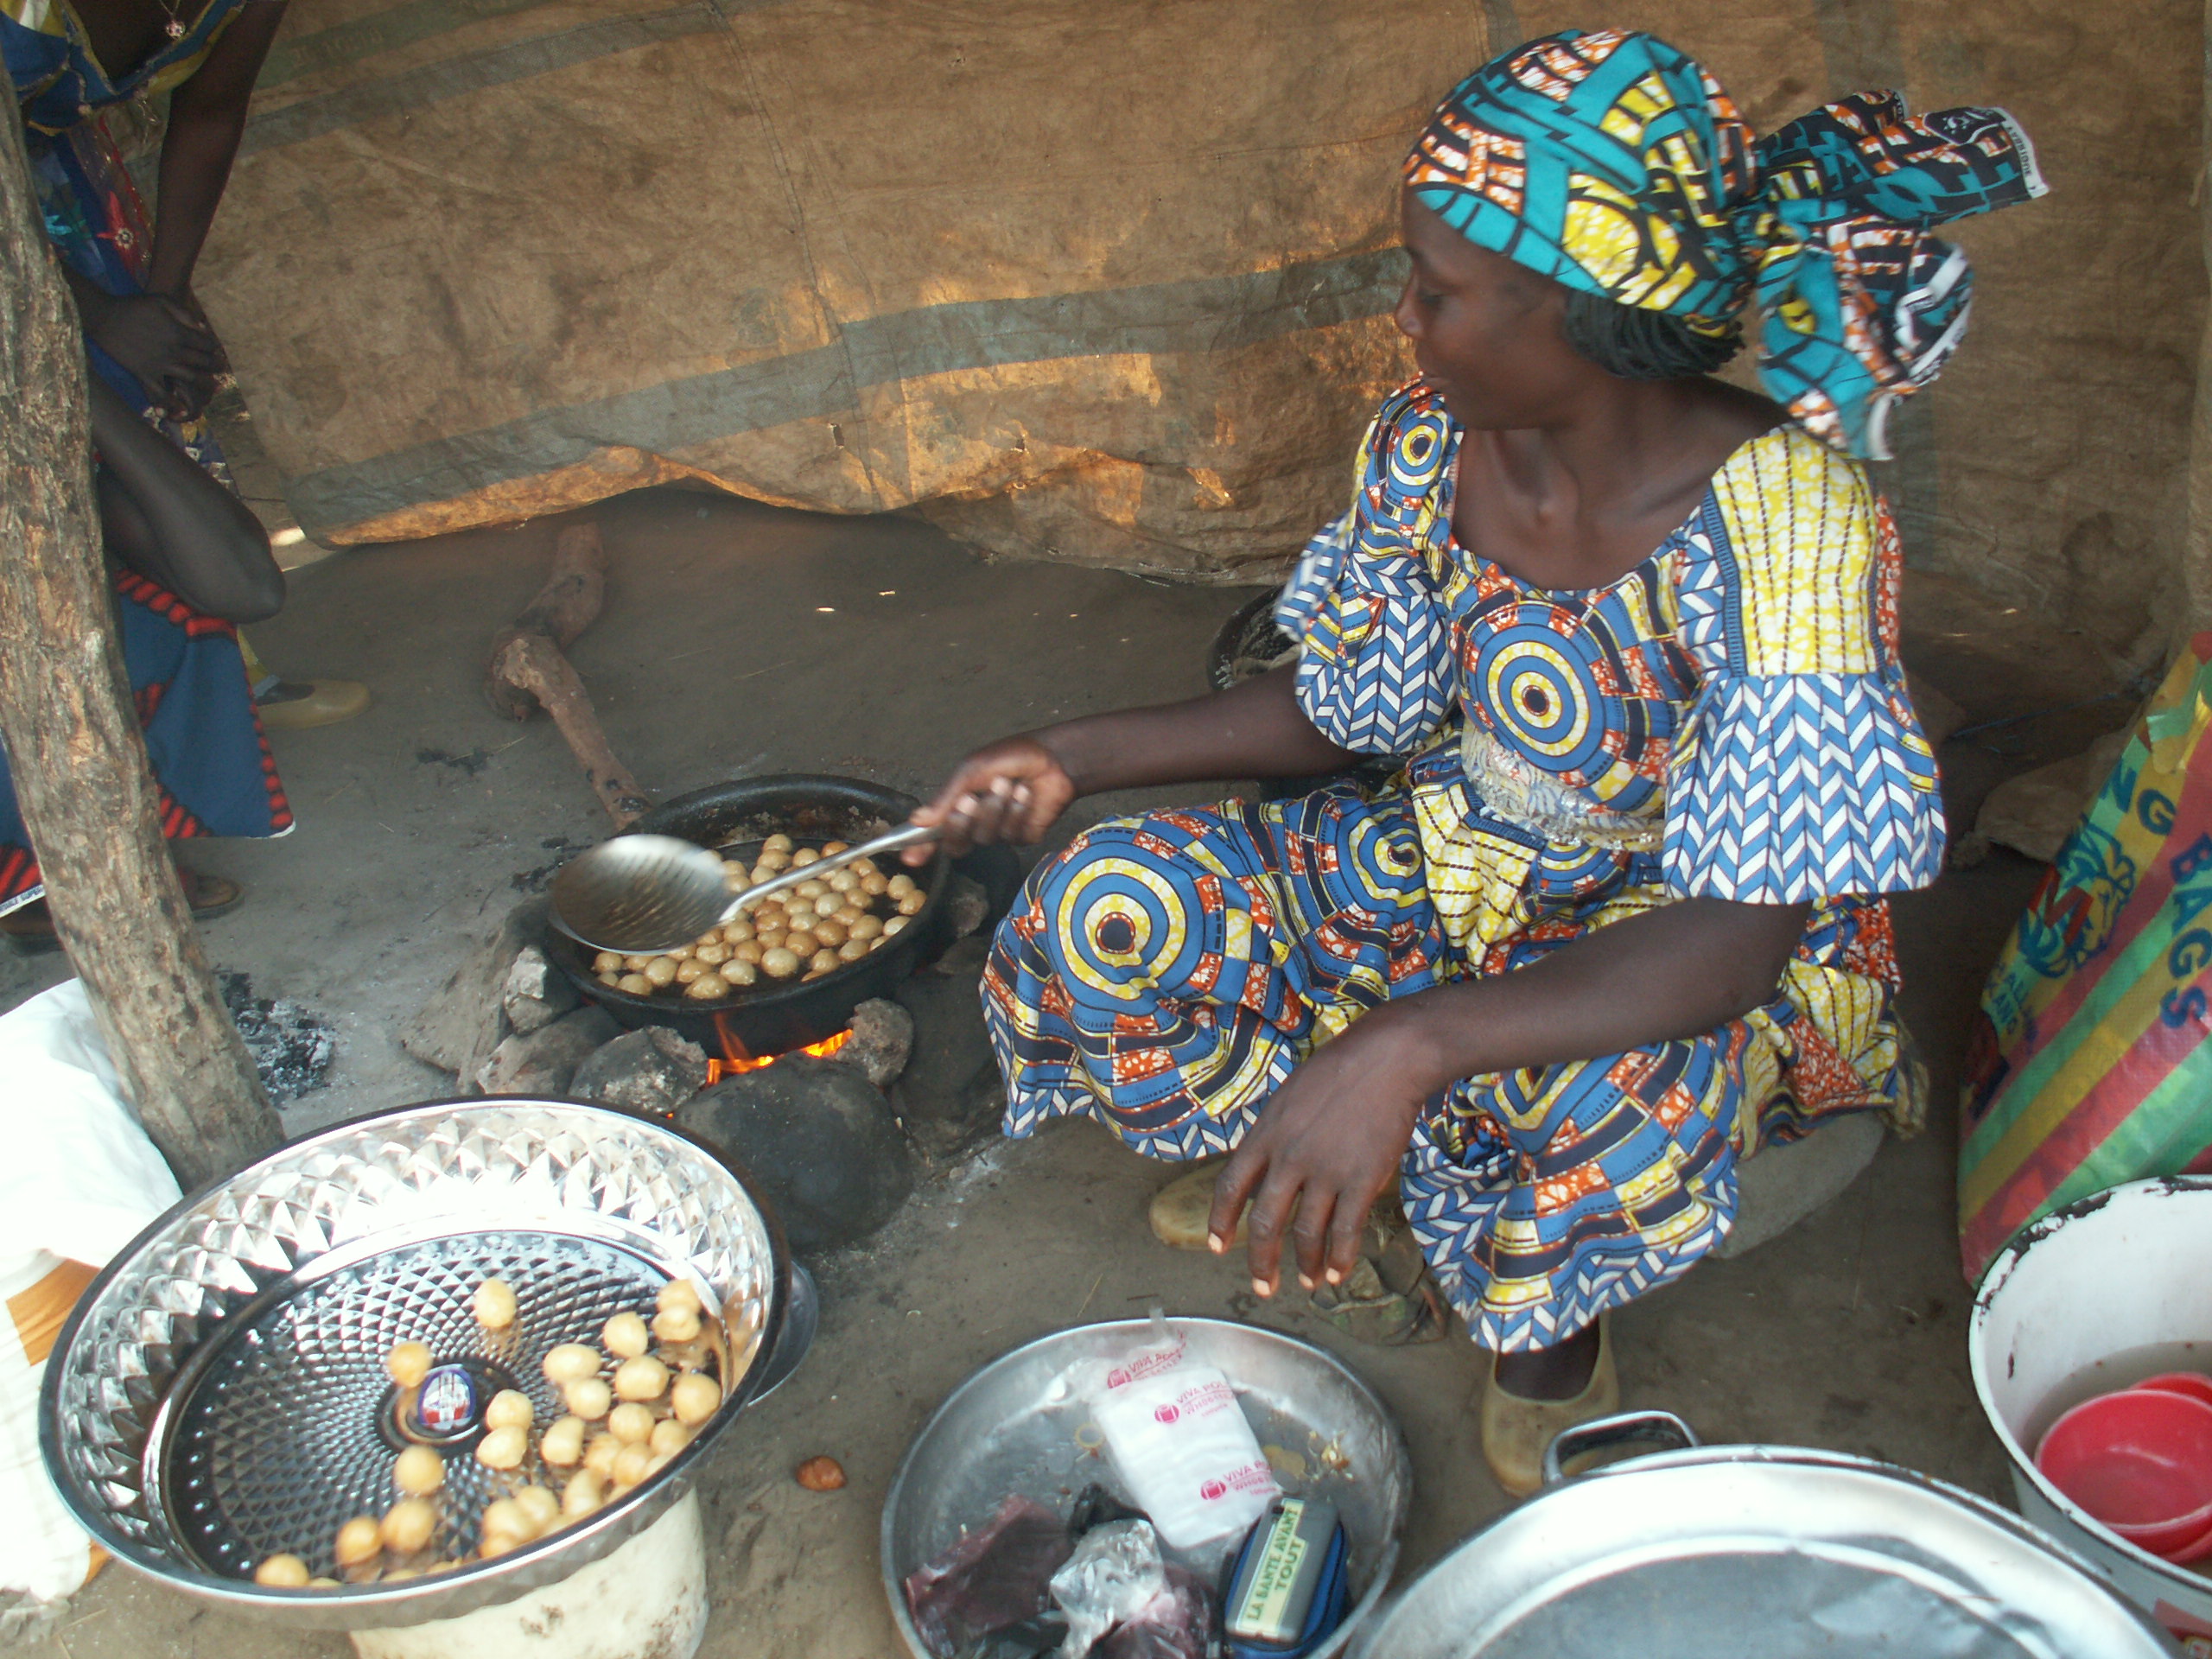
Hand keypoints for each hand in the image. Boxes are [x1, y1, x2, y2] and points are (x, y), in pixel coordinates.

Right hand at [83, 291, 223, 419]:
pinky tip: (183, 411)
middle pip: (204, 363)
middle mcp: (173, 351)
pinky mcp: (144, 374)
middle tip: (219, 369)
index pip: (208, 345)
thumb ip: (185, 313)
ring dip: (206, 384)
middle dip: (216, 366)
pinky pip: (161, 394)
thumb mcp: (162, 301)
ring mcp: (159, 365)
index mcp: (179, 333)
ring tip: (214, 387)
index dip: (215, 348)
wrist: (104, 316)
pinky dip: (172, 404)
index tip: (216, 350)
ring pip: (191, 379)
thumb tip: (203, 327)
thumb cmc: (134, 306)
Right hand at [906, 735, 1076, 863]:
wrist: (1052, 757)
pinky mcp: (1023, 836)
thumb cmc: (1010, 756)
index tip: (910, 857)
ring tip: (1008, 784)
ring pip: (985, 837)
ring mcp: (999, 831)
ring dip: (995, 809)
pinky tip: (1026, 794)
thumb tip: (917, 820)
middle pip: (956, 843)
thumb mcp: (972, 769)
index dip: (921, 847)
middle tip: (969, 801)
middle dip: (961, 823)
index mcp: (958, 804)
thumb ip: (946, 796)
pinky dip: (1017, 812)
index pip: (934, 833)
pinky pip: (1011, 835)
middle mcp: (976, 822)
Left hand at [1207, 1015, 1434, 1295]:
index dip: (1221, 1221)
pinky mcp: (1362, 1179)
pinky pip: (1345, 1230)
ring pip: (1306, 1232)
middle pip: (1265, 1221)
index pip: (1231, 1186)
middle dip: (1261, 1261)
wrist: (1386, 1059)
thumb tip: (1264, 1165)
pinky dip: (1339, 1257)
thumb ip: (1273, 1133)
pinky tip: (1336, 1273)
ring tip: (1309, 1283)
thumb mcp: (1288, 1096)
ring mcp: (1326, 1170)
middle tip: (1262, 1287)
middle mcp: (1289, 1157)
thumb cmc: (1338, 1071)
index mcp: (1265, 1134)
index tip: (1217, 1247)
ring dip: (1306, 1264)